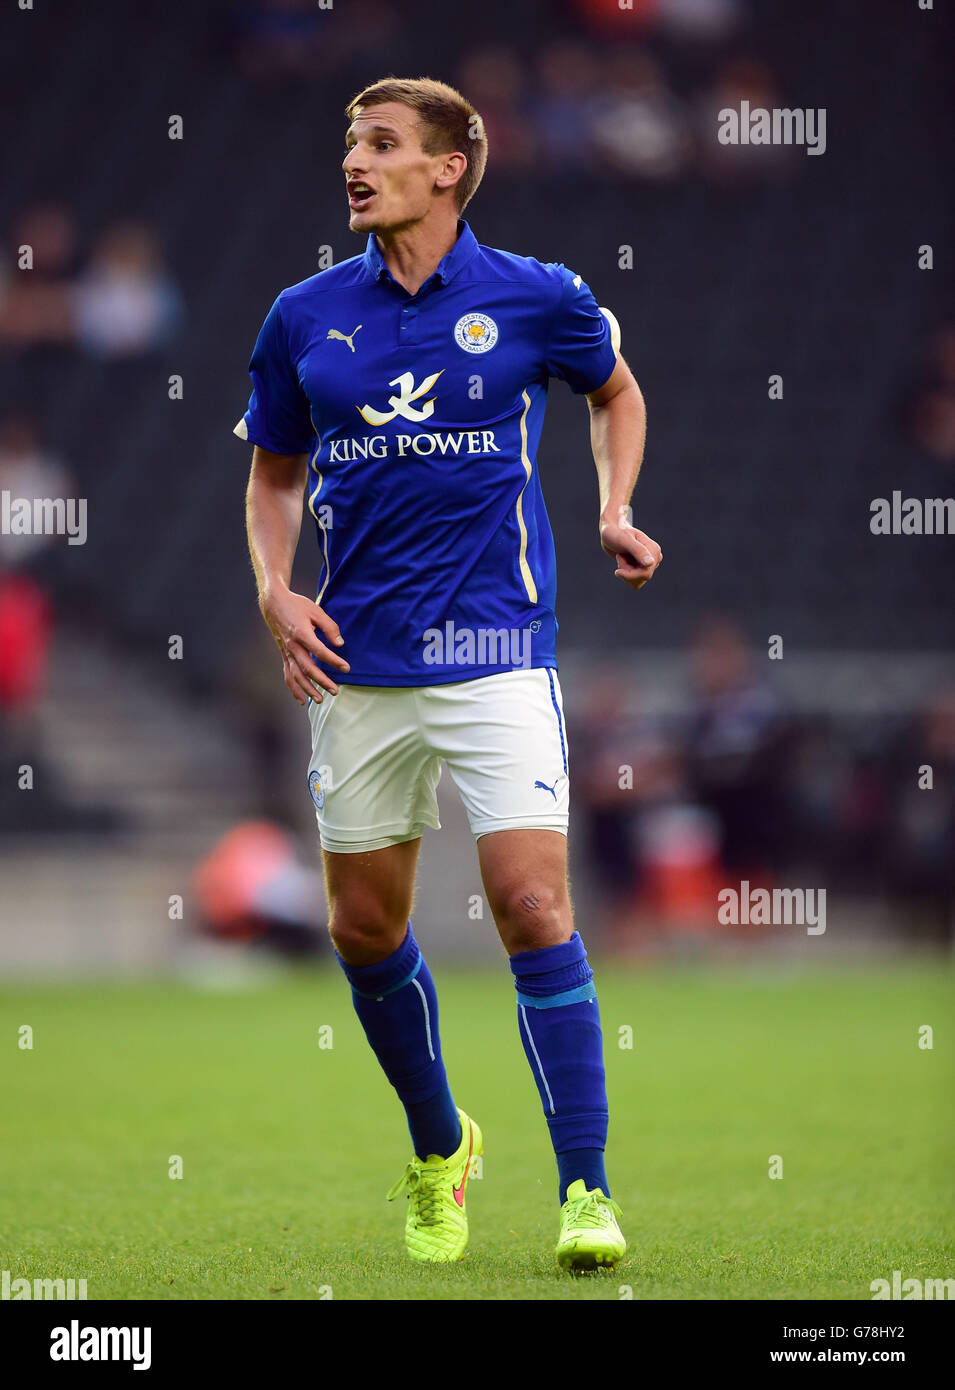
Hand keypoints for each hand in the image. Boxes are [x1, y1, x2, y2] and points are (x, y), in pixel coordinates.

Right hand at [259, 583, 349, 705]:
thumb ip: (330, 628)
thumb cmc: (296, 605)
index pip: (320, 652)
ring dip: (308, 689)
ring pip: (296, 675)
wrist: (273, 603)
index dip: (334, 661)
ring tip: (320, 699)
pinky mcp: (283, 655)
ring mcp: (286, 652)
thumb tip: (340, 644)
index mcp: (301, 633)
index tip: (346, 668)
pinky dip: (294, 689)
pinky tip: (302, 700)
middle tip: (335, 690)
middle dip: (322, 681)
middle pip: (308, 668)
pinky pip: (288, 675)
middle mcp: (292, 646)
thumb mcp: (316, 611)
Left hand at [599, 516, 661, 589]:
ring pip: (638, 581)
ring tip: (622, 558)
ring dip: (626, 572)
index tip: (617, 571)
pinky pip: (635, 581)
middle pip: (642, 578)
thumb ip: (638, 551)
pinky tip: (623, 562)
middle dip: (627, 571)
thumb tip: (651, 563)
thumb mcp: (625, 540)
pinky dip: (626, 574)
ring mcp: (649, 563)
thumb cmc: (617, 533)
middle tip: (620, 557)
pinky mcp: (642, 567)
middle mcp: (654, 557)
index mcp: (654, 550)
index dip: (630, 575)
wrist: (611, 531)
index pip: (645, 573)